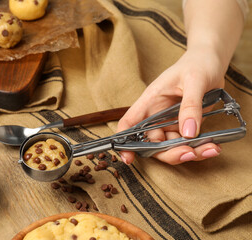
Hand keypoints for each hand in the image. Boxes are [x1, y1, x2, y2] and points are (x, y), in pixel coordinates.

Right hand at [117, 47, 224, 164]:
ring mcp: (170, 122)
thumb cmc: (197, 64)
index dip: (124, 142)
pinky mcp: (185, 126)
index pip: (129, 124)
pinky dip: (200, 148)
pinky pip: (188, 144)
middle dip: (169, 153)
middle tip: (189, 153)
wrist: (211, 62)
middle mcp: (156, 115)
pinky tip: (213, 146)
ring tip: (211, 149)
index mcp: (149, 102)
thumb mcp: (194, 80)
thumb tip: (188, 132)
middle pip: (152, 143)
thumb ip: (190, 106)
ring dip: (189, 153)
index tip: (128, 158)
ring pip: (171, 147)